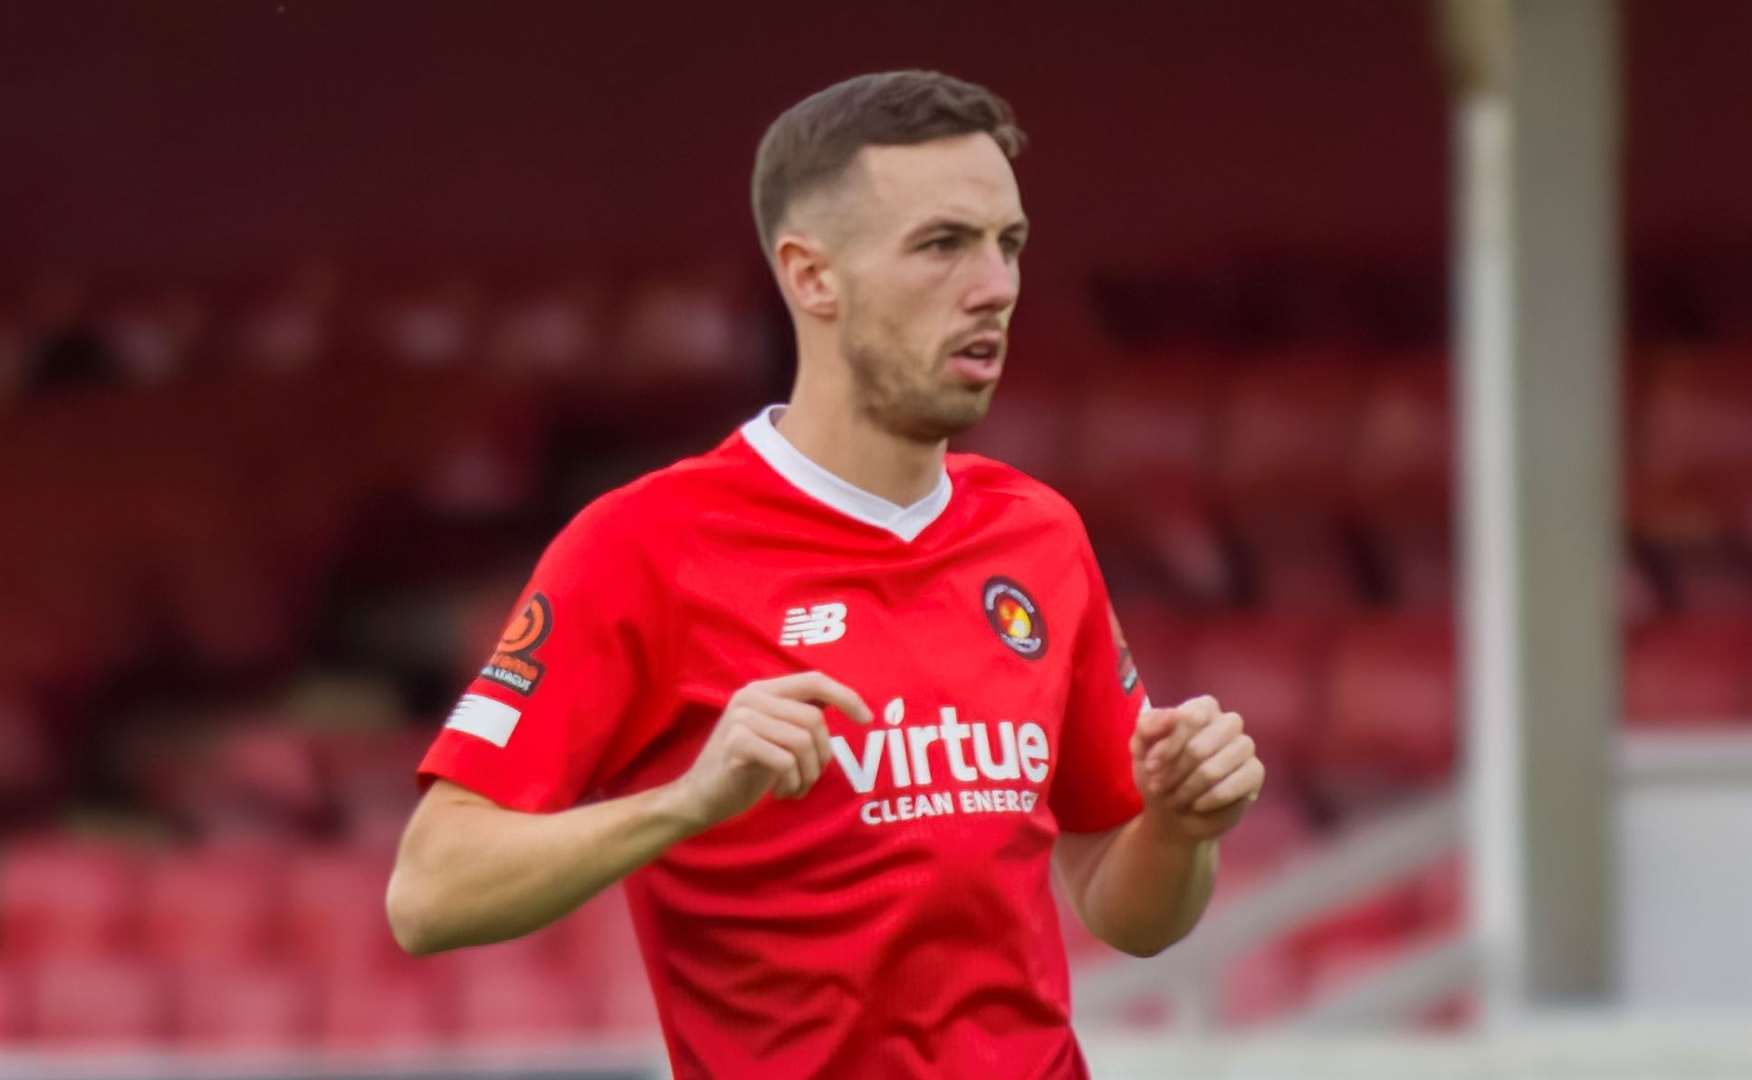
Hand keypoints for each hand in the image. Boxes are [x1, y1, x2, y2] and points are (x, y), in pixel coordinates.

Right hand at [671, 671, 872, 830]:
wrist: (701, 796)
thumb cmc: (745, 767)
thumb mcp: (775, 734)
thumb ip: (799, 714)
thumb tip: (842, 702)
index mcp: (763, 689)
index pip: (814, 680)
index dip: (846, 696)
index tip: (867, 719)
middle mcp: (751, 696)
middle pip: (813, 719)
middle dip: (823, 756)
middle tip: (810, 778)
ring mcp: (741, 718)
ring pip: (803, 741)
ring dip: (808, 774)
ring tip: (796, 787)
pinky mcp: (736, 743)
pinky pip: (785, 761)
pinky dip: (792, 782)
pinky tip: (781, 792)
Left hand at [1132, 695, 1264, 842]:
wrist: (1172, 812)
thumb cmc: (1158, 772)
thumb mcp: (1141, 747)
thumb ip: (1148, 724)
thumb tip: (1173, 714)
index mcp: (1203, 708)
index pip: (1190, 717)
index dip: (1168, 746)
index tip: (1150, 768)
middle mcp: (1228, 723)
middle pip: (1201, 746)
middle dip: (1175, 773)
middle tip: (1159, 788)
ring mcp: (1244, 747)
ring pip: (1217, 767)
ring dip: (1189, 788)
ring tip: (1175, 799)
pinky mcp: (1255, 773)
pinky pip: (1238, 783)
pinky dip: (1212, 798)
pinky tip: (1197, 805)